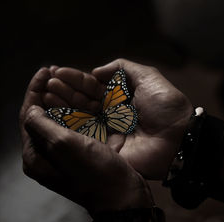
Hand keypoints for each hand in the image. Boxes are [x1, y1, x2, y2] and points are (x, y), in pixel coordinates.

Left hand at [19, 67, 153, 214]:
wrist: (123, 197)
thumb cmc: (94, 171)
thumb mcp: (64, 145)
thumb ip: (42, 124)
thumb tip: (32, 109)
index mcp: (35, 156)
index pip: (28, 116)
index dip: (34, 91)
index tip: (44, 71)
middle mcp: (46, 156)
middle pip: (41, 118)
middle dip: (46, 93)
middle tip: (54, 72)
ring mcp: (63, 156)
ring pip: (58, 122)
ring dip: (61, 100)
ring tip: (67, 80)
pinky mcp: (80, 155)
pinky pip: (73, 128)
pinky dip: (75, 112)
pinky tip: (81, 99)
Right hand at [45, 59, 193, 179]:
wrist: (179, 139)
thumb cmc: (167, 107)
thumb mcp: (148, 78)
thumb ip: (123, 68)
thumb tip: (96, 71)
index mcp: (121, 98)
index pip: (92, 87)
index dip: (75, 79)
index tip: (55, 72)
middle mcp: (111, 114)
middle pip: (82, 101)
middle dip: (64, 91)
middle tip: (46, 83)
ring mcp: (107, 133)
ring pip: (79, 118)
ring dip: (61, 106)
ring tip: (44, 95)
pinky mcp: (105, 150)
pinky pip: (83, 138)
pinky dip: (67, 127)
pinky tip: (51, 116)